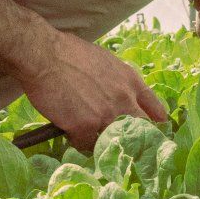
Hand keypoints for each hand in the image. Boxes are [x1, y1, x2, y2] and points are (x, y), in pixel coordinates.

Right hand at [17, 32, 168, 152]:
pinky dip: (78, 142)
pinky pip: (86, 145)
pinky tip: (70, 133)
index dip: (154, 123)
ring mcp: (106, 115)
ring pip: (113, 140)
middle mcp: (124, 99)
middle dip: (132, 138)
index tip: (151, 131)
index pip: (155, 109)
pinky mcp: (85, 127)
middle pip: (140, 130)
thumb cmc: (68, 53)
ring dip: (102, 141)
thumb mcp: (105, 61)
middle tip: (121, 142)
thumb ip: (117, 81)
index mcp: (130, 81)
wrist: (44, 54)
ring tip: (90, 137)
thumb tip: (118, 96)